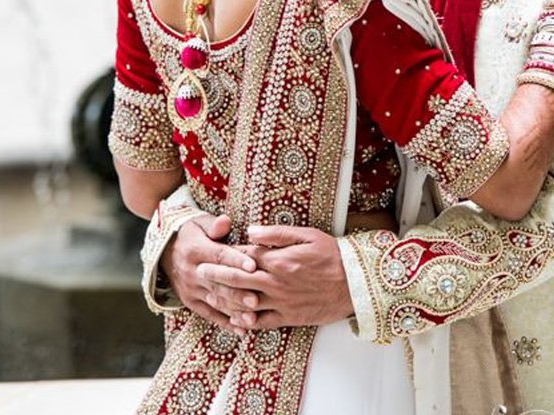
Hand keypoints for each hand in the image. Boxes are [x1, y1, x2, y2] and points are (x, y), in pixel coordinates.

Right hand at [160, 214, 259, 329]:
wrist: (164, 250)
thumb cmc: (191, 233)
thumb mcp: (200, 223)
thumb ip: (214, 225)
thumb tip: (225, 222)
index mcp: (196, 250)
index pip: (219, 256)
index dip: (236, 261)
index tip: (253, 266)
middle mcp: (192, 272)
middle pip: (218, 283)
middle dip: (238, 292)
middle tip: (257, 299)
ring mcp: (191, 290)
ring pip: (215, 302)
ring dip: (234, 311)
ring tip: (253, 317)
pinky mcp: (190, 302)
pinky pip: (209, 314)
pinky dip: (225, 322)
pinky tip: (242, 329)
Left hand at [197, 225, 352, 331]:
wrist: (354, 284)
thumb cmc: (332, 255)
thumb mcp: (307, 235)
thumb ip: (276, 234)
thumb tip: (250, 231)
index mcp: (278, 259)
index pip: (245, 255)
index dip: (228, 253)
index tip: (214, 250)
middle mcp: (275, 282)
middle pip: (238, 279)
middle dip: (216, 274)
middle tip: (199, 272)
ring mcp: (281, 302)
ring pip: (245, 302)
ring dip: (225, 299)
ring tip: (209, 295)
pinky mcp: (288, 318)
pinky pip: (261, 322)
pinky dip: (245, 321)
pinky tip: (234, 319)